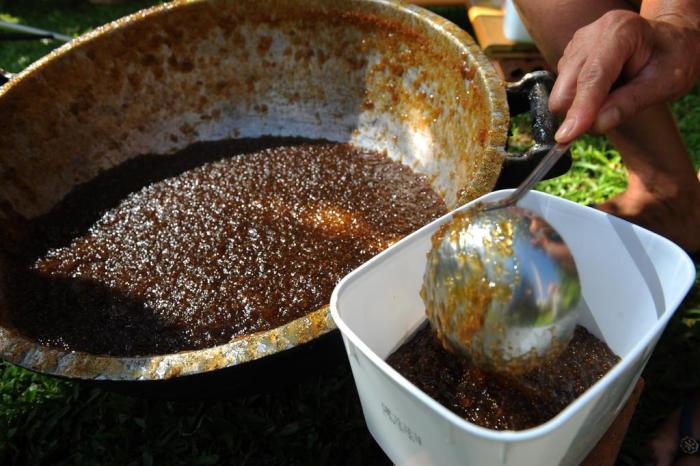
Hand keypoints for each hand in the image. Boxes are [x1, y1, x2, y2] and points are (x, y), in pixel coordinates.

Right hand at [551, 10, 699, 142]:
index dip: (580, 108)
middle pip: (567, 87)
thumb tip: (595, 125)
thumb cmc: (671, 60)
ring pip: (561, 92)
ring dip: (581, 106)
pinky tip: (604, 89)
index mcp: (621, 32)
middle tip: (609, 117)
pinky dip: (579, 99)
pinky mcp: (569, 56)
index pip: (592, 77)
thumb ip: (630, 104)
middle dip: (579, 112)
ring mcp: (577, 45)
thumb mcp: (665, 84)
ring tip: (614, 95)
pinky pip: (563, 90)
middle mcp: (592, 35)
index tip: (567, 136)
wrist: (666, 43)